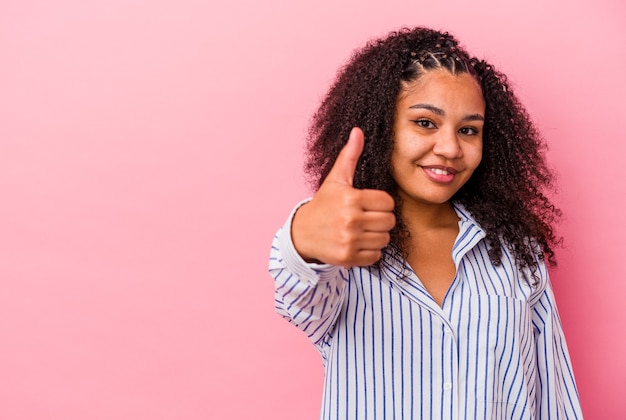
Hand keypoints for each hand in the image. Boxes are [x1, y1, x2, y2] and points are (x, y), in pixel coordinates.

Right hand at [292, 127, 395, 266]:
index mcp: (351, 198)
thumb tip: (357, 131)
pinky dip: (370, 252)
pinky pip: (375, 256)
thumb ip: (349, 156)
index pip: (387, 202)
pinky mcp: (347, 257)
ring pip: (384, 239)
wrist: (302, 234)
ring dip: (377, 236)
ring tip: (363, 231)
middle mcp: (350, 220)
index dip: (381, 203)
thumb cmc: (324, 204)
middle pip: (389, 221)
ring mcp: (348, 240)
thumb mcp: (336, 179)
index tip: (369, 205)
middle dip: (381, 220)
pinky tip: (357, 243)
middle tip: (367, 218)